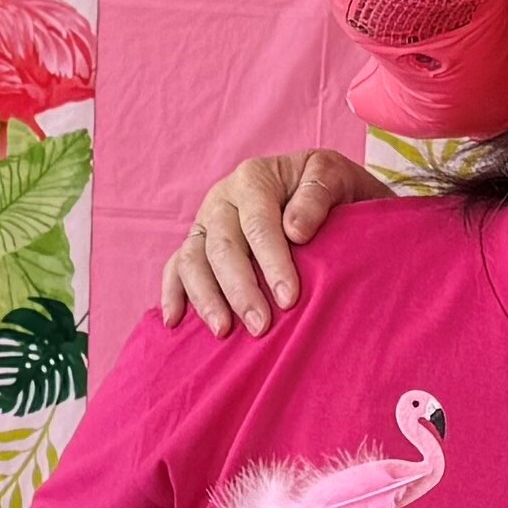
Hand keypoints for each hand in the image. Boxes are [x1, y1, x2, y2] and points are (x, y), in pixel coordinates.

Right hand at [157, 152, 368, 333]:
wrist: (323, 192)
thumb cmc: (331, 188)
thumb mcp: (336, 176)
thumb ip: (317, 195)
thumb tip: (295, 231)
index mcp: (253, 179)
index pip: (258, 225)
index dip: (272, 263)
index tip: (289, 299)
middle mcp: (222, 199)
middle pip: (221, 247)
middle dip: (240, 290)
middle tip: (261, 326)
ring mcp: (205, 222)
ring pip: (192, 260)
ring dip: (206, 298)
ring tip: (224, 331)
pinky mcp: (196, 243)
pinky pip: (176, 267)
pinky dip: (172, 293)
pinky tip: (175, 322)